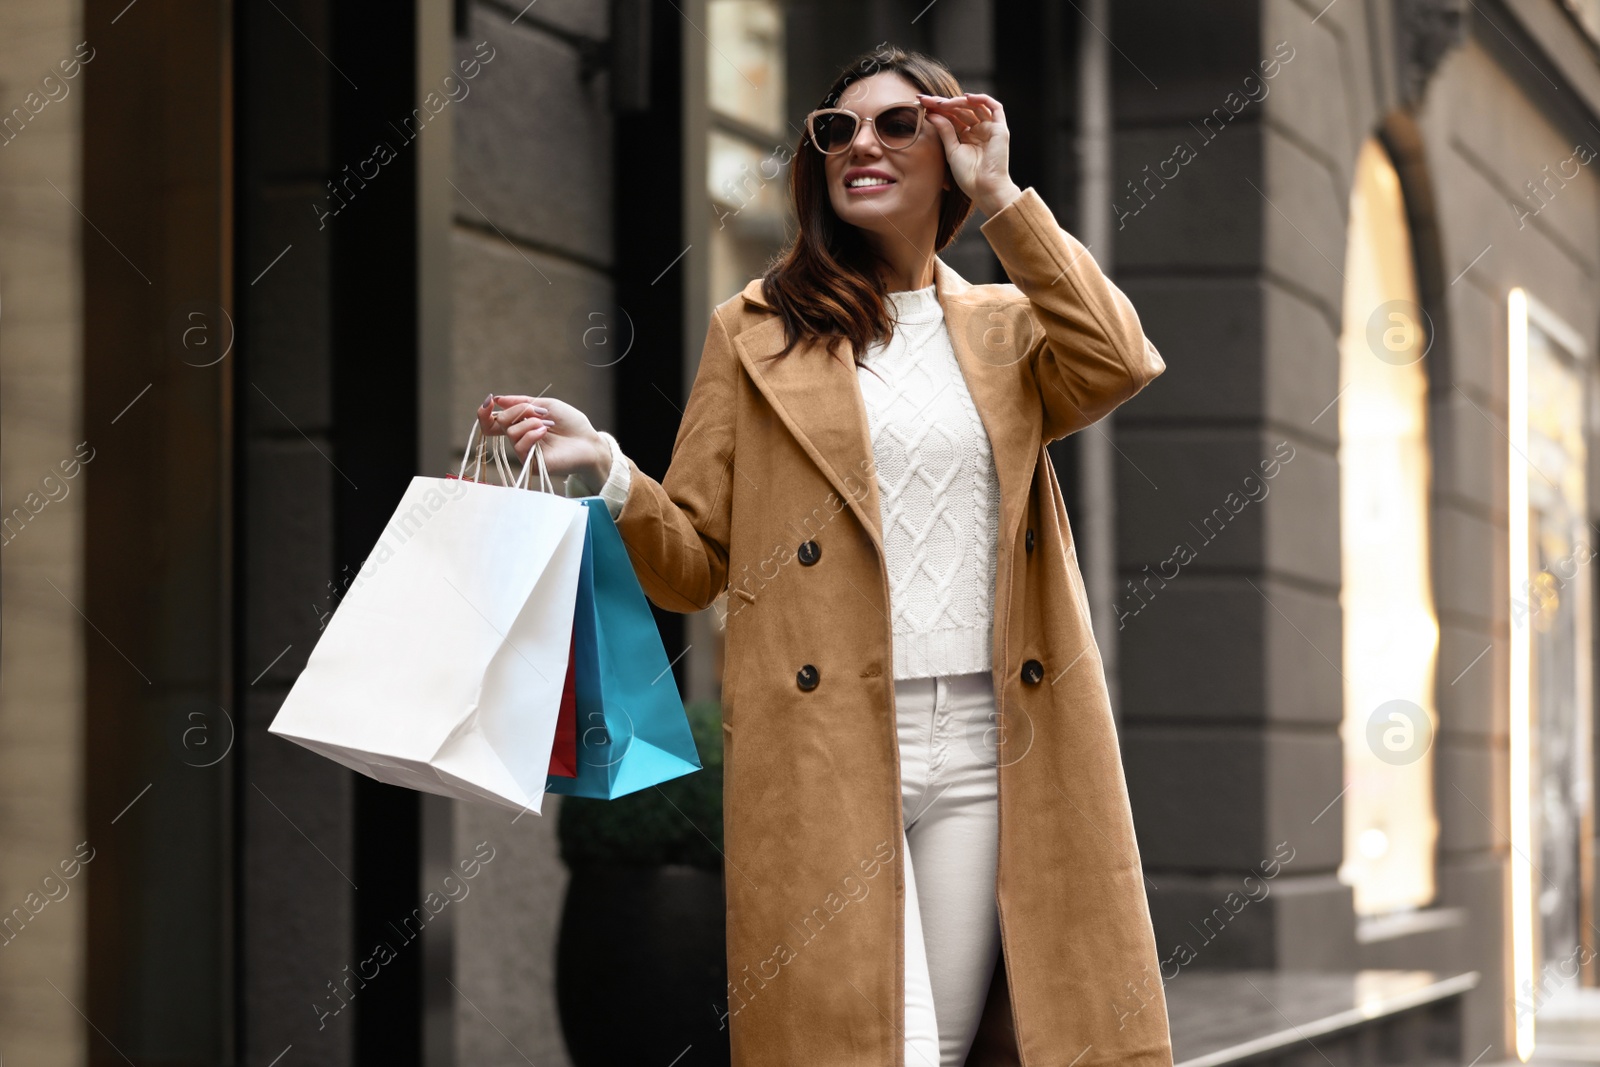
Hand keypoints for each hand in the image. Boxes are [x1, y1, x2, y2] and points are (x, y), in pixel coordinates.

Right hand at [476, 393, 610, 490]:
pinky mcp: (530, 464)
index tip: (489, 402)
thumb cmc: (571, 423)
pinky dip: (531, 435)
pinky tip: (544, 432)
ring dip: (530, 422)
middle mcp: (519, 438)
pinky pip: (520, 447)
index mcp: (520, 424)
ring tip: (547, 425)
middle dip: (519, 411)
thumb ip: (522, 402)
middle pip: (501, 422)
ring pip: (511, 432)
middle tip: (540, 412)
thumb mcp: (546, 405)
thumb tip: (497, 400)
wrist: (588, 441)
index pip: (493, 422)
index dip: (485, 412)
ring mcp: (525, 452)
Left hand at [918, 93, 1021, 216]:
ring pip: (975, 106)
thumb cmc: (968, 175)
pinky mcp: (1000, 128)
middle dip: (944, 103)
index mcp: (967, 136)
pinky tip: (966, 98)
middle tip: (927, 100)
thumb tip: (931, 114)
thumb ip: (944, 131)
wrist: (984, 188)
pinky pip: (995, 107)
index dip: (938, 109)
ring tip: (942, 103)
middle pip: (961, 109)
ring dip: (958, 101)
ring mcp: (990, 128)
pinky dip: (981, 99)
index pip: (952, 116)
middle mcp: (978, 130)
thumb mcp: (951, 150)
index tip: (921, 103)